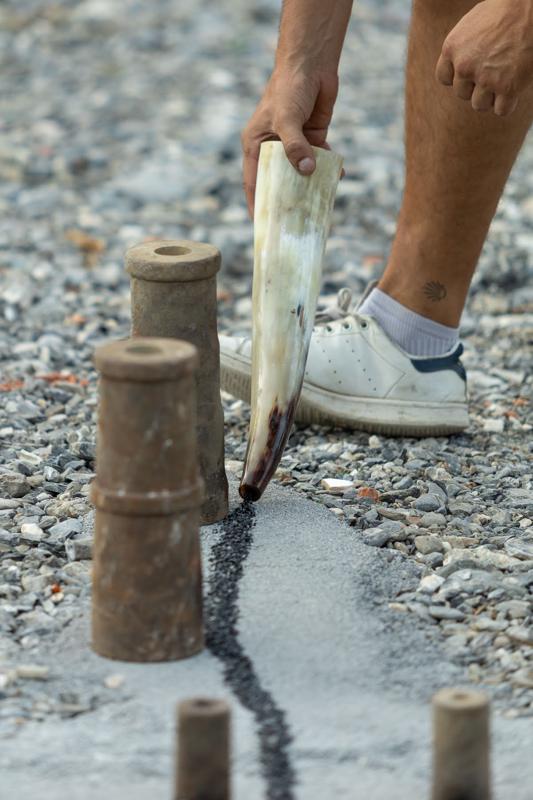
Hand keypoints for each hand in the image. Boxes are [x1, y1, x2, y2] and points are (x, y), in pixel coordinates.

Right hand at [241, 68, 341, 218]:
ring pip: (301, 172)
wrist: (312, 64)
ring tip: (317, 205)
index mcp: (256, 144)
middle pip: (279, 180)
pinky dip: (328, 168)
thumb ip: (295, 146)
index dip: (256, 202)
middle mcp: (273, 147)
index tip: (260, 224)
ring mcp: (295, 144)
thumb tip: (307, 171)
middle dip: (286, 199)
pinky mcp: (314, 138)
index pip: (254, 180)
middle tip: (292, 222)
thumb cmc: (289, 88)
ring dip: (310, 185)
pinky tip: (336, 177)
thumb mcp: (287, 119)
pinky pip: (320, 160)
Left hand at [436, 0, 532, 115]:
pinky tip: (515, 86)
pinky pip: (501, 110)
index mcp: (452, 47)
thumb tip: (458, 64)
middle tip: (495, 71)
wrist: (531, 7)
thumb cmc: (506, 9)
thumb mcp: (473, 24)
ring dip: (492, 97)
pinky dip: (508, 103)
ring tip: (505, 79)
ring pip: (480, 105)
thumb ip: (462, 47)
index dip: (459, 77)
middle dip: (476, 86)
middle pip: (462, 93)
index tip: (472, 72)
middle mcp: (464, 65)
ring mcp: (485, 78)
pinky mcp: (507, 87)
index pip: (444, 78)